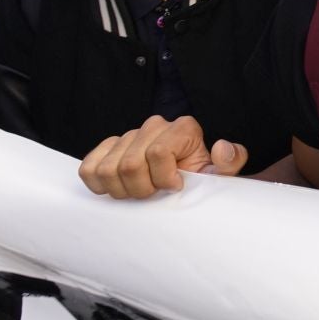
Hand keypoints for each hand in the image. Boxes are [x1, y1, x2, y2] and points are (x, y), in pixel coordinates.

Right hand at [79, 115, 246, 198]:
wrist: (182, 184)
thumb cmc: (200, 180)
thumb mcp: (220, 174)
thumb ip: (230, 162)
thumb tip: (222, 148)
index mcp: (183, 129)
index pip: (158, 152)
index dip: (163, 178)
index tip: (175, 187)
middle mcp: (154, 125)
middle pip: (130, 164)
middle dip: (142, 189)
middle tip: (155, 194)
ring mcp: (128, 136)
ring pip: (107, 169)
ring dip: (122, 190)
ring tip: (140, 191)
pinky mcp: (107, 148)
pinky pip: (89, 167)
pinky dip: (99, 185)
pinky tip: (118, 188)